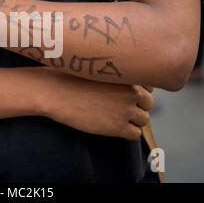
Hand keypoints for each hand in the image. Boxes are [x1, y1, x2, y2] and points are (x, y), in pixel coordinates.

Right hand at [37, 69, 153, 139]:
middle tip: (115, 107)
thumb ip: (118, 75)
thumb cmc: (70, 77)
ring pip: (143, 119)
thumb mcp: (98, 68)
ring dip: (130, 120)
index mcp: (128, 74)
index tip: (121, 94)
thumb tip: (133, 88)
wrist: (54, 91)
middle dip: (135, 106)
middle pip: (148, 104)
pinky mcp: (118, 126)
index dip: (136, 91)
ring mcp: (126, 109)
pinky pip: (135, 134)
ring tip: (110, 116)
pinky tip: (109, 125)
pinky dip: (125, 132)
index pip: (149, 86)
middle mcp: (132, 90)